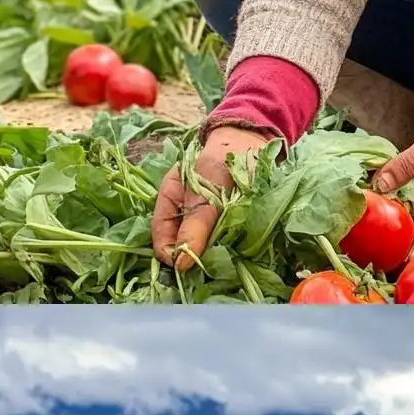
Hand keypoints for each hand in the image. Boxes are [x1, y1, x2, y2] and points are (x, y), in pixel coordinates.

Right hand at [153, 125, 271, 268]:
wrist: (252, 145)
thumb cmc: (225, 160)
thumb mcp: (209, 190)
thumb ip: (198, 223)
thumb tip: (181, 261)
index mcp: (170, 199)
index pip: (161, 235)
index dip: (170, 254)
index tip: (185, 268)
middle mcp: (184, 212)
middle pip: (180, 244)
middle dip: (192, 258)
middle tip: (209, 270)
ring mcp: (205, 220)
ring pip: (202, 247)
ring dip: (212, 256)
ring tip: (225, 264)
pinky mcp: (227, 225)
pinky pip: (222, 243)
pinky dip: (228, 250)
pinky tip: (238, 256)